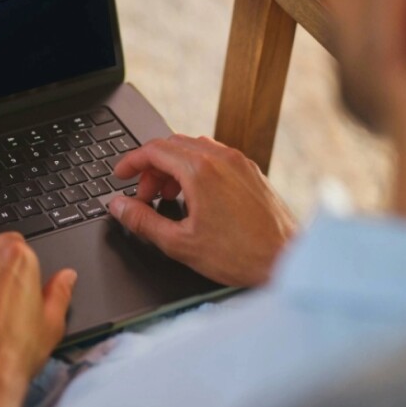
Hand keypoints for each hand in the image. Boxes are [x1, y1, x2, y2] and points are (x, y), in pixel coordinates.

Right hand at [110, 135, 295, 286]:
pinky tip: (195, 197)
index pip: (153, 150)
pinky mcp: (251, 171)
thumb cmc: (240, 255)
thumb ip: (142, 221)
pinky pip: (215, 157)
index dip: (130, 162)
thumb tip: (119, 206)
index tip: (120, 175)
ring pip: (194, 148)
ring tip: (168, 198)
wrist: (287, 260)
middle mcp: (221, 158)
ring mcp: (239, 162)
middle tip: (144, 196)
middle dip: (151, 168)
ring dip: (173, 167)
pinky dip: (196, 168)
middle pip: (172, 146)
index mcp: (200, 170)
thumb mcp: (179, 242)